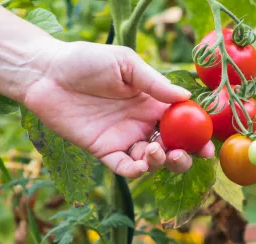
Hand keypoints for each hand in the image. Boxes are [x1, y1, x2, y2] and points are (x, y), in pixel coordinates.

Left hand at [21, 42, 214, 177]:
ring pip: (151, 162)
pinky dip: (136, 171)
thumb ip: (154, 83)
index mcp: (152, 102)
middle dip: (184, 156)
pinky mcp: (103, 150)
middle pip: (171, 147)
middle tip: (184, 155)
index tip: (208, 145)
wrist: (47, 73)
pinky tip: (141, 165)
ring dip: (160, 162)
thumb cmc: (86, 60)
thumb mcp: (125, 64)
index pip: (182, 123)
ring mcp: (123, 139)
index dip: (197, 135)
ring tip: (155, 151)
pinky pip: (124, 168)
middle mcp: (141, 123)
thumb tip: (185, 97)